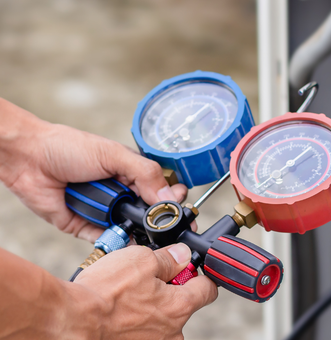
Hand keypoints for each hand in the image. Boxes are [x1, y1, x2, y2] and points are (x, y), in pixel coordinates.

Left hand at [0, 98, 188, 241]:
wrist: (28, 159)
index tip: (182, 209)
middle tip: (168, 225)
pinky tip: (126, 242)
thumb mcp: (114, 154)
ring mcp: (105, 212)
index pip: (162, 190)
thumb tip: (171, 196)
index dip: (173, 201)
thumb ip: (145, 174)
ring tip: (147, 233)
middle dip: (159, 221)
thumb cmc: (67, 147)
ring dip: (138, 232)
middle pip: (150, 214)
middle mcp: (121, 194)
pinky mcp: (86, 227)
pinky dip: (116, 242)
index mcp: (132, 174)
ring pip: (131, 229)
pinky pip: (107, 240)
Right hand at [0, 244, 216, 338]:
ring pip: (160, 319)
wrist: (71, 320)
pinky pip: (142, 332)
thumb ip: (169, 257)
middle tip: (146, 279)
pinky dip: (133, 321)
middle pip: (182, 305)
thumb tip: (182, 255)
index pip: (207, 290)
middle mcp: (172, 332)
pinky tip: (118, 312)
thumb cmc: (105, 292)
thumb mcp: (141, 259)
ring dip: (149, 307)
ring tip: (126, 296)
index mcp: (181, 307)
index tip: (188, 268)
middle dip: (168, 291)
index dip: (199, 274)